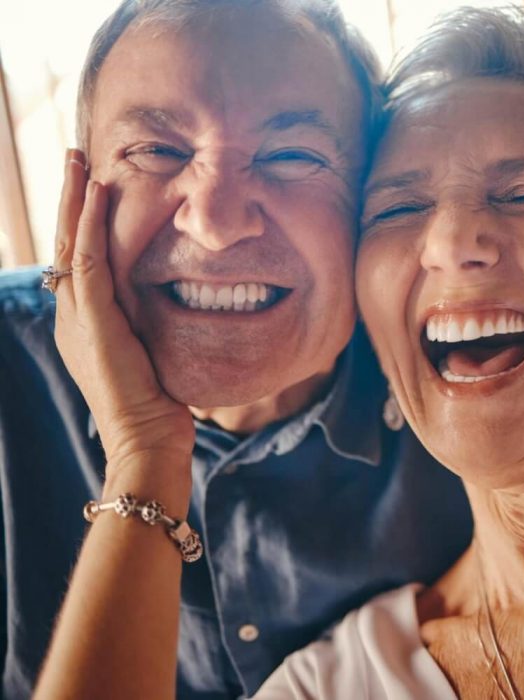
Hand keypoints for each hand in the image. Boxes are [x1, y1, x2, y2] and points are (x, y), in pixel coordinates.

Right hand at [53, 150, 194, 477]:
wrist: (147, 438)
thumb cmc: (155, 403)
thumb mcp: (145, 354)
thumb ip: (141, 324)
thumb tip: (159, 303)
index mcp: (83, 321)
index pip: (77, 259)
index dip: (81, 221)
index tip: (92, 186)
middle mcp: (72, 315)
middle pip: (64, 243)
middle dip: (69, 198)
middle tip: (74, 157)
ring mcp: (78, 318)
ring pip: (70, 245)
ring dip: (75, 199)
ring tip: (78, 160)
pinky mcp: (95, 322)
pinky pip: (88, 263)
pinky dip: (90, 226)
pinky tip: (96, 193)